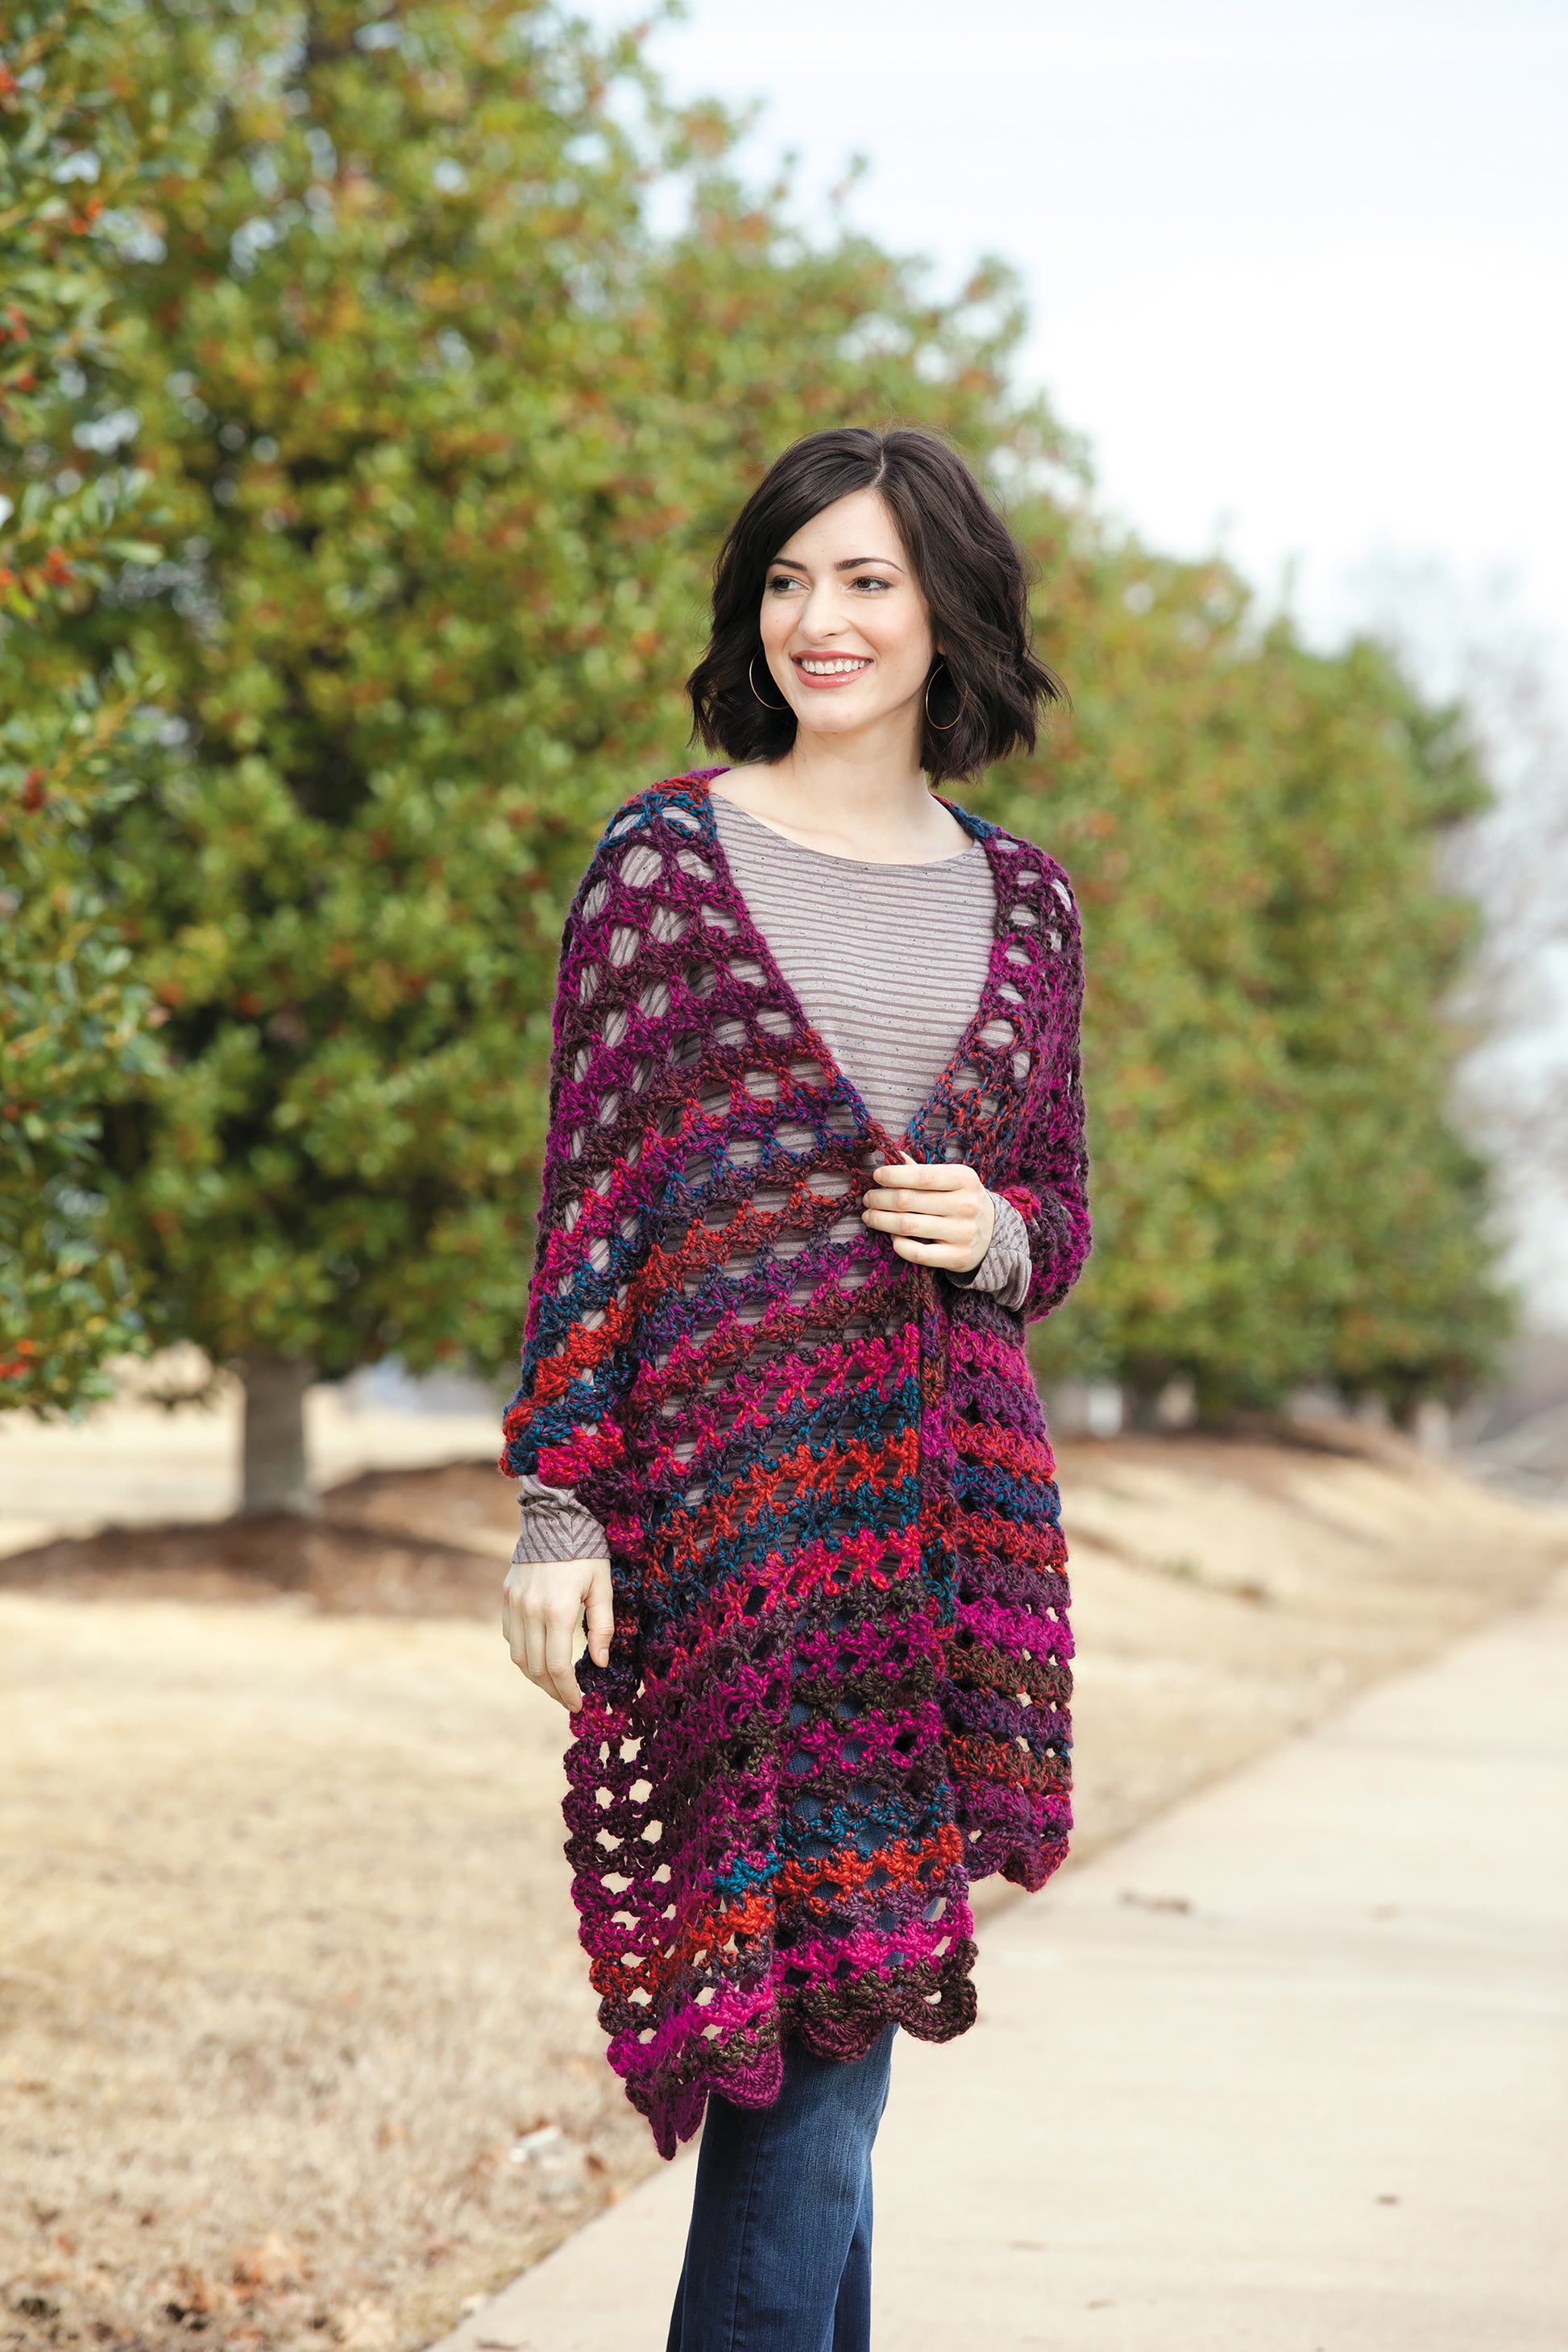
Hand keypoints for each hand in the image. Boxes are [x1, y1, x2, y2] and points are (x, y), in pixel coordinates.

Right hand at [502, 1555, 612, 1712]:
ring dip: (535, 1676)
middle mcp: (531, 1611)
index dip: (568, 1691)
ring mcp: (514, 1604)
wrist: (556, 1518)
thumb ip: (602, 1627)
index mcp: (558, 1610)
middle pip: (535, 1668)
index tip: (579, 1704)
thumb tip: (600, 1664)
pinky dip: (523, 1653)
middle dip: (553, 1690)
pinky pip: (510, 1636)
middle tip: (569, 1700)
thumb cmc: (587, 1553)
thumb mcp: (603, 1587)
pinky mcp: (507, 1597)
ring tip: (554, 1685)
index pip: (557, 1666)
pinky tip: (539, 1657)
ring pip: (518, 1656)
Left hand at [861, 1156, 995, 1272]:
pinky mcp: (957, 1257)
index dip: (893, 1175)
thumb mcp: (951, 1180)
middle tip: (867, 1199)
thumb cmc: (962, 1200)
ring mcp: (962, 1233)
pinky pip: (916, 1253)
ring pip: (907, 1226)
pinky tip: (892, 1236)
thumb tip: (893, 1155)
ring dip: (880, 1220)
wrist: (993, 1233)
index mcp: (964, 1179)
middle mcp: (965, 1205)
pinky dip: (898, 1243)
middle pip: (907, 1200)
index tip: (876, 1176)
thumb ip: (922, 1171)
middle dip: (879, 1198)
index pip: (921, 1175)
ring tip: (870, 1216)